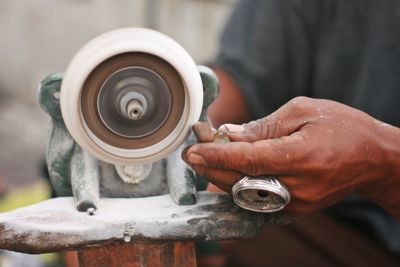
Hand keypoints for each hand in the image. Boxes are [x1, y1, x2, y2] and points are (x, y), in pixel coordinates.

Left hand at [182, 97, 399, 217]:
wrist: (372, 158)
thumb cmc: (342, 127)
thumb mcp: (303, 111)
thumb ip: (264, 126)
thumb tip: (231, 134)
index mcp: (301, 156)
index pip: (248, 158)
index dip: (216, 155)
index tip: (193, 150)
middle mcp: (298, 186)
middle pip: (241, 180)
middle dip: (211, 167)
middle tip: (193, 153)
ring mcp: (297, 202)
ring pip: (245, 193)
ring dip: (222, 176)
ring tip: (207, 159)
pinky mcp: (297, 209)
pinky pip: (258, 199)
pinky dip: (239, 185)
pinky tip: (229, 171)